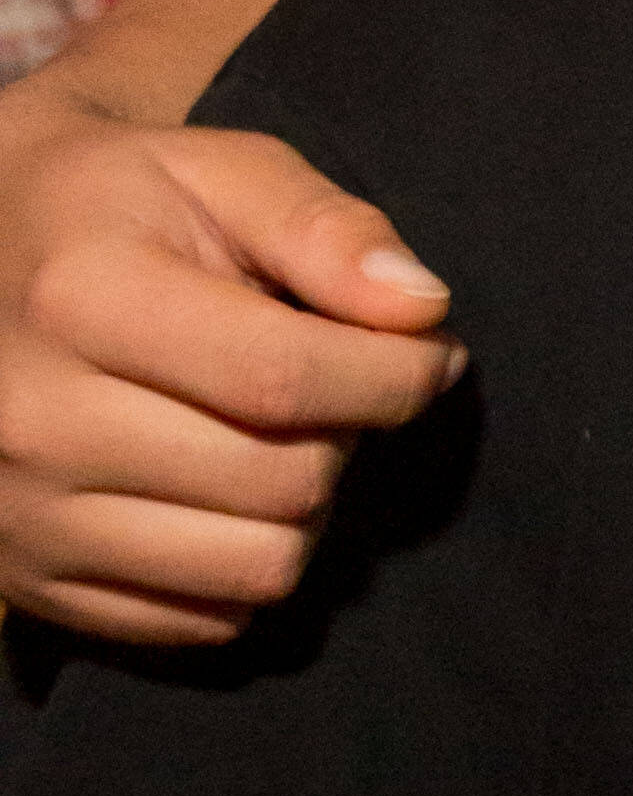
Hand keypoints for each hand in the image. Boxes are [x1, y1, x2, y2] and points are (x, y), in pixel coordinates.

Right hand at [0, 89, 461, 645]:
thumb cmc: (120, 209)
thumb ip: (327, 230)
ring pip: (258, 567)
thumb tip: (420, 309)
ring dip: (305, 510)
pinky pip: (206, 622)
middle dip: (346, 434)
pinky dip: (244, 565)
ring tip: (278, 437)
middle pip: (284, 482)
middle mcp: (36, 418)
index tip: (430, 353)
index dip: (396, 376)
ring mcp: (25, 512)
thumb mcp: (220, 173)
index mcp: (82, 297)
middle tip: (331, 385)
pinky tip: (223, 490)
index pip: (286, 377)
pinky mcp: (32, 580)